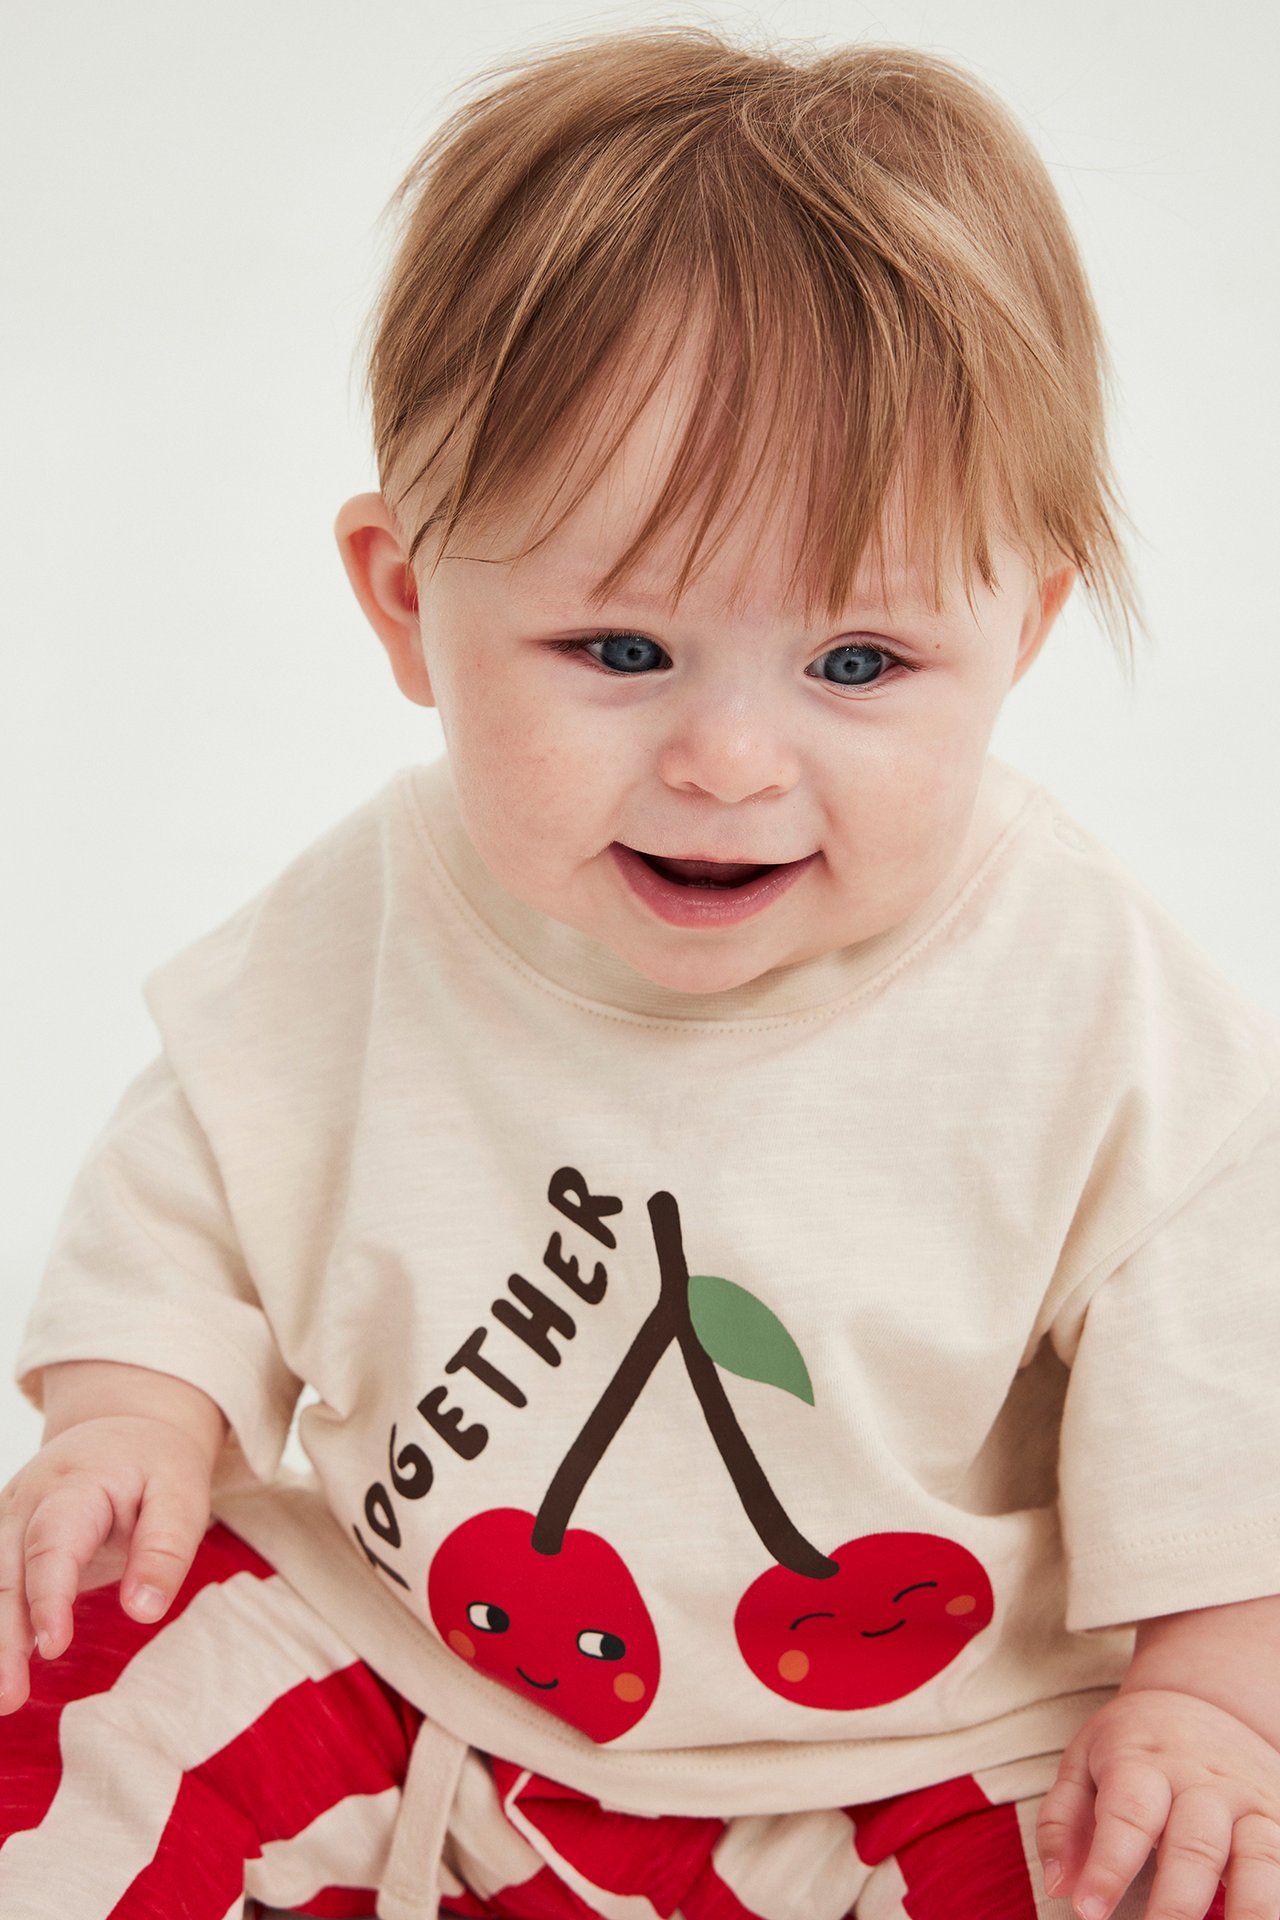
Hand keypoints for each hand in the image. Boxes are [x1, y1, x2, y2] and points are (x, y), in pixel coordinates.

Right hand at [0, 1414, 214, 1712]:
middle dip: (3, 1638)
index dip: (48, 1596)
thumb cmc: (156, 1466)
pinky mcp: (4, 1545)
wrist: (123, 1430)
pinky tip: (0, 1667)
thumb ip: (165, 1549)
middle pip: (6, 1574)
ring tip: (5, 1700)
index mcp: (73, 1485)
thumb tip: (143, 1612)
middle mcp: (26, 1504)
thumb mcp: (181, 1493)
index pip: (50, 1544)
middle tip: (11, 1698)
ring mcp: (7, 1524)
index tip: (54, 1645)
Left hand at [1036, 1686, 1279, 1919]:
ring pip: (1259, 1858)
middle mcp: (1201, 1782)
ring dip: (1249, 1912)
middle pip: (1194, 1846)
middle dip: (1176, 1905)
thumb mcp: (1083, 1761)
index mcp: (1143, 1762)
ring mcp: (1247, 1801)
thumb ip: (1062, 1821)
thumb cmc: (1133, 1744)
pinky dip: (1277, 1902)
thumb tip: (1059, 1885)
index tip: (1088, 1911)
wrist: (1202, 1696)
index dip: (1108, 1867)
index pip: (1127, 1816)